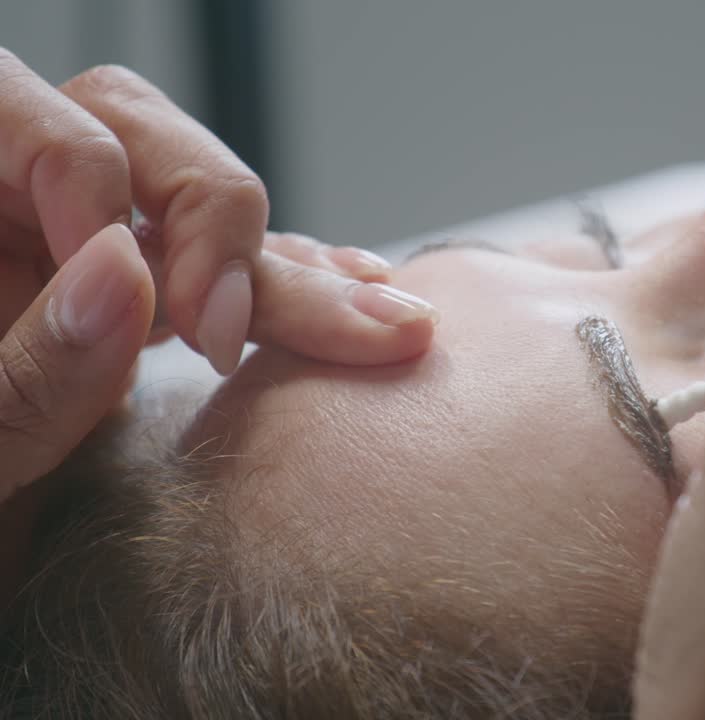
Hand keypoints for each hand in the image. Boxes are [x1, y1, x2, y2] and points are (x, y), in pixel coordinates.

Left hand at [0, 55, 436, 501]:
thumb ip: (21, 373)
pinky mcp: (142, 318)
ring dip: (296, 272)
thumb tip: (122, 270)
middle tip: (237, 328)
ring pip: (208, 213)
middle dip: (215, 223)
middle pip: (138, 136)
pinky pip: (236, 277)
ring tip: (384, 328)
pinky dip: (303, 292)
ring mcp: (84, 266)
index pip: (37, 121)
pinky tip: (360, 308)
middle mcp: (17, 221)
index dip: (100, 183)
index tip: (146, 300)